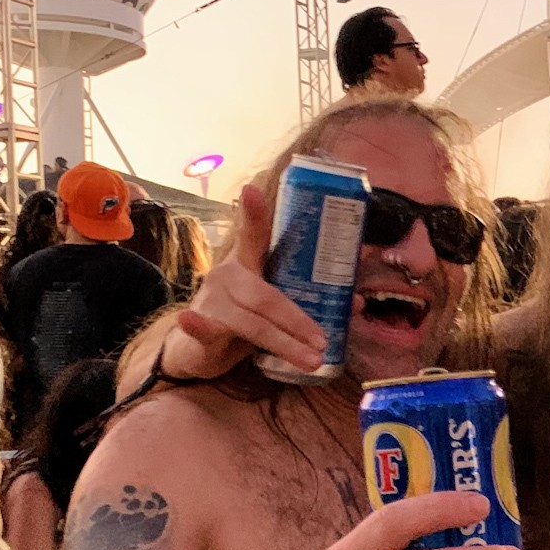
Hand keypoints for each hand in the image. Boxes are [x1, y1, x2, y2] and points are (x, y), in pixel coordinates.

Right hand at [161, 184, 326, 379]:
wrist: (199, 350)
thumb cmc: (244, 320)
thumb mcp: (274, 306)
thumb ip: (307, 300)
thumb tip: (357, 301)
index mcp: (247, 264)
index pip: (252, 236)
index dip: (253, 215)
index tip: (252, 190)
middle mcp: (227, 277)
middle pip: (267, 295)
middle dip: (299, 319)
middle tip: (323, 339)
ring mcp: (212, 302)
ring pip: (252, 322)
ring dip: (285, 342)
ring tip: (313, 359)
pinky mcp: (199, 329)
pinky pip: (202, 327)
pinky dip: (198, 325)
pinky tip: (191, 320)